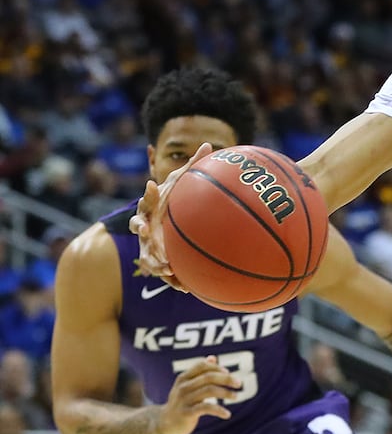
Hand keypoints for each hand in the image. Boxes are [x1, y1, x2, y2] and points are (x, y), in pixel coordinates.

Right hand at [130, 142, 212, 287]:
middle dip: (142, 230)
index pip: (146, 200)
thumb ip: (193, 168)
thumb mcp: (182, 187)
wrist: (165, 229)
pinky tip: (185, 289)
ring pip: (147, 255)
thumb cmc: (176, 203)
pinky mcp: (159, 262)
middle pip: (139, 229)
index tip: (153, 184)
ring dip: (154, 261)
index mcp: (152, 209)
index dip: (148, 193)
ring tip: (166, 267)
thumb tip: (210, 144)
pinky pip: (165, 273)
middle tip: (147, 230)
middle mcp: (146, 227)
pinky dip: (173, 280)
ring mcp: (149, 246)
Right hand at [155, 355, 241, 433]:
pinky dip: (219, 410)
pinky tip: (227, 414)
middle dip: (226, 379)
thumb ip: (200, 373)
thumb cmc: (182, 402)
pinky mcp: (186, 413)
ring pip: (209, 391)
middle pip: (208, 377)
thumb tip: (213, 357)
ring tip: (235, 396)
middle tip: (239, 384)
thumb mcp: (187, 386)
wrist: (165, 423)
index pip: (202, 366)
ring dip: (226, 393)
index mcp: (183, 378)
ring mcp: (184, 400)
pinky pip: (206, 408)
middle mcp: (183, 387)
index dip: (216, 367)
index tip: (228, 373)